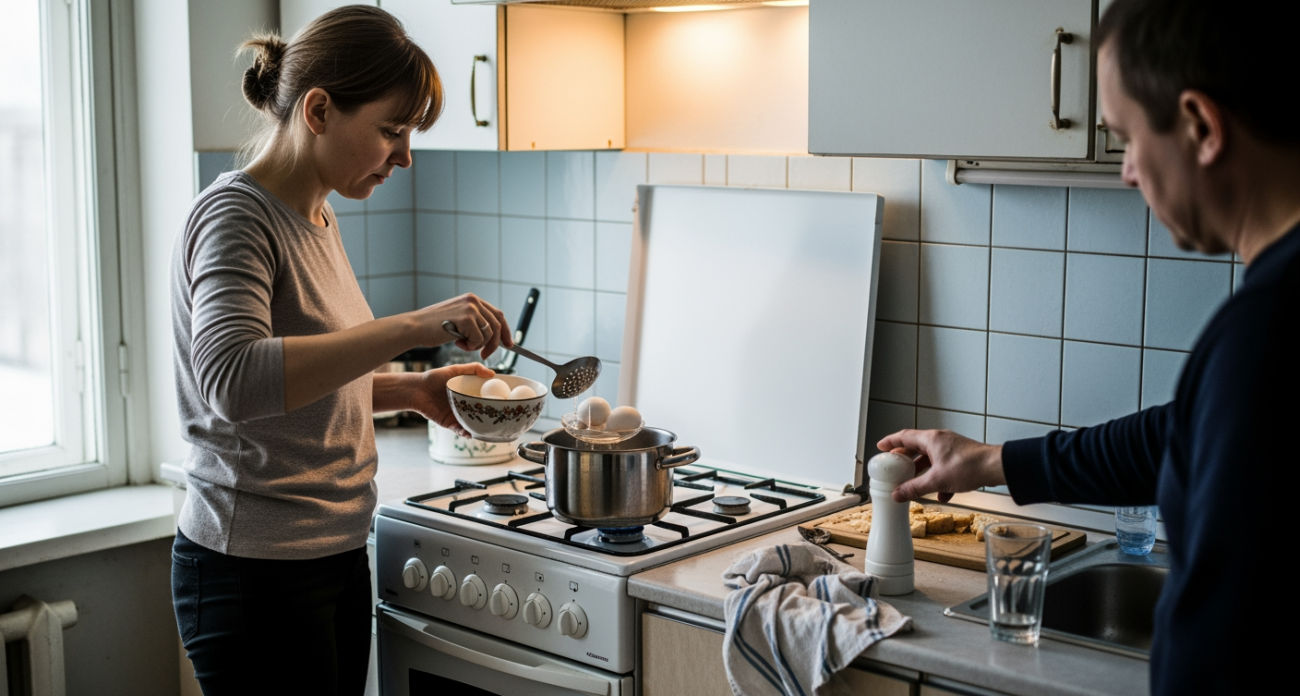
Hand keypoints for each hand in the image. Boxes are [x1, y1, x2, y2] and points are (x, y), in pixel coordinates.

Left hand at [408, 363, 496, 436]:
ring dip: (480, 428)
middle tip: (501, 419)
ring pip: (472, 423)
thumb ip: (473, 368)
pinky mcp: (449, 423)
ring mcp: (458, 415)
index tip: (505, 403)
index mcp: (468, 393)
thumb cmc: (433, 378)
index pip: (485, 398)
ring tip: (489, 430)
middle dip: (490, 417)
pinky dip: (466, 432)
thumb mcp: (455, 369)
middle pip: (481, 413)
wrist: (416, 390)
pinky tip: (471, 433)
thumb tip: (492, 373)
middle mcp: (465, 405)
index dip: (494, 400)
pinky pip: (460, 430)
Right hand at [413, 293, 512, 358]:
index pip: (497, 315)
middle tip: (485, 355)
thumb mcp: (457, 319)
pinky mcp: (466, 318)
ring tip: (461, 344)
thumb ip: (474, 322)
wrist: (416, 327)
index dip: (505, 331)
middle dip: (494, 344)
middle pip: (497, 325)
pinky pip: (478, 339)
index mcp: (472, 300)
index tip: (509, 344)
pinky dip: (469, 346)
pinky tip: (456, 342)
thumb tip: (494, 335)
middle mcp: (473, 301)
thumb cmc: (433, 327)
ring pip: (488, 334)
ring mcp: (470, 308)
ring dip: (477, 345)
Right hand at [874, 429, 1005, 502]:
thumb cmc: (969, 466)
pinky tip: (942, 494)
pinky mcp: (961, 457)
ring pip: (931, 458)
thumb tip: (898, 494)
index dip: (891, 442)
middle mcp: (940, 440)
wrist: (995, 468)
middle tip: (895, 466)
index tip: (881, 446)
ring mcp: (952, 448)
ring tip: (914, 482)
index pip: (904, 436)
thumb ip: (915, 488)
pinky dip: (939, 478)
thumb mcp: (937, 480)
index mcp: (931, 439)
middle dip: (905, 459)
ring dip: (922, 470)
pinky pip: (945, 466)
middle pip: (917, 447)